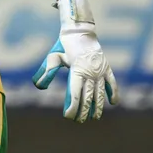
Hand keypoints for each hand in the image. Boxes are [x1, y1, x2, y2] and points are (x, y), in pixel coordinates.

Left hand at [32, 0, 119, 121]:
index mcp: (77, 70)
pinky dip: (113, 92)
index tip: (68, 116)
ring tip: (94, 117)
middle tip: (79, 121)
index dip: (72, 107)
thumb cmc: (64, 45)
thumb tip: (38, 86)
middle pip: (88, 97)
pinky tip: (113, 103)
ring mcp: (100, 70)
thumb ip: (46, 71)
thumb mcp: (53, 57)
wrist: (80, 31)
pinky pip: (112, 82)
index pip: (75, 94)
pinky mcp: (106, 67)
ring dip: (97, 107)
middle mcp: (90, 72)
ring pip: (100, 93)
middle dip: (83, 111)